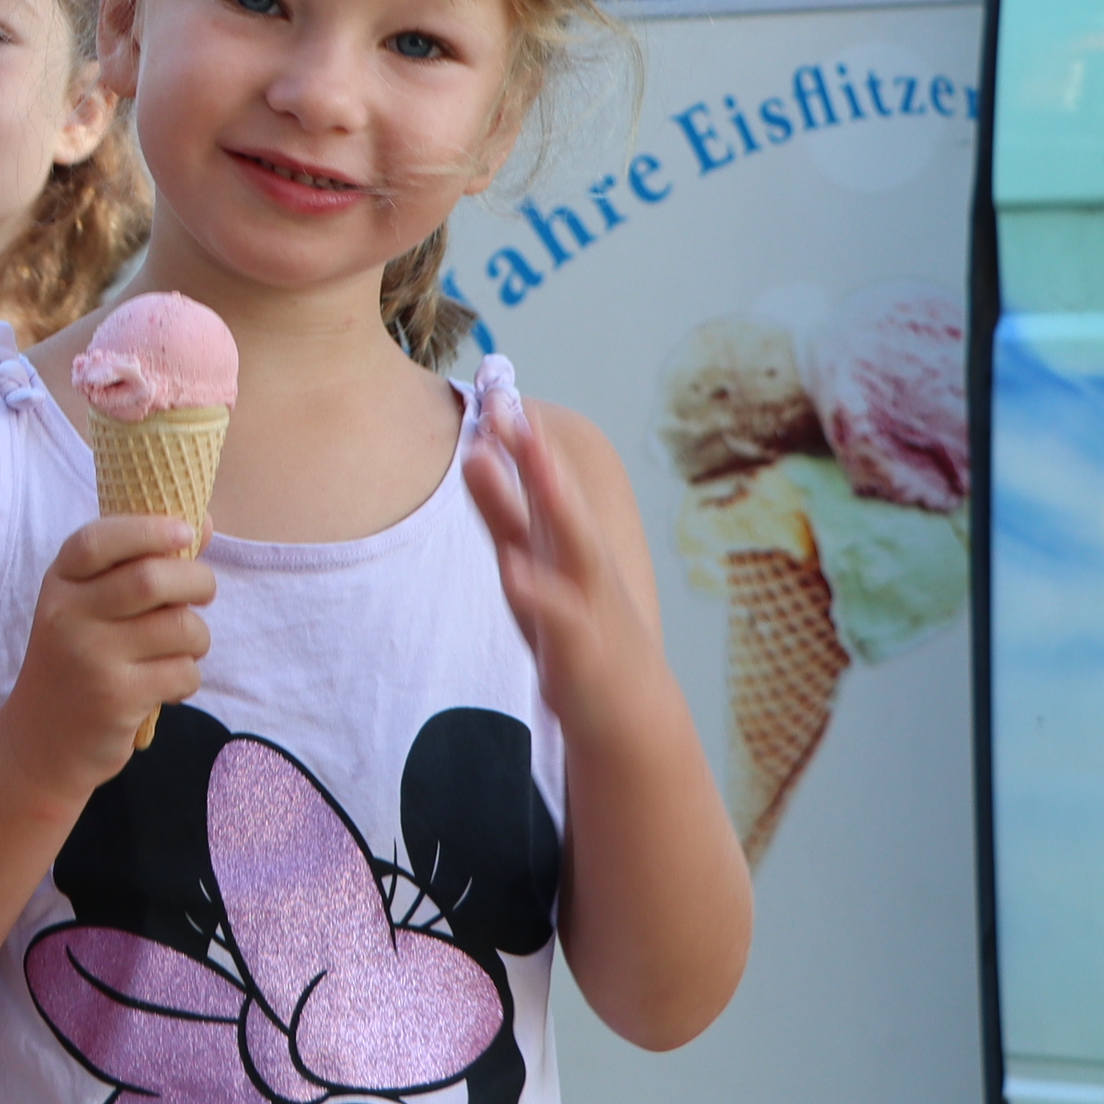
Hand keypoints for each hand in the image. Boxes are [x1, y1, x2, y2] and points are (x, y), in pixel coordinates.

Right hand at [0, 513, 211, 799]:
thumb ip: (139, 563)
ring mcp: (90, 659)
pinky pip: (183, 672)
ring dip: (198, 636)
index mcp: (59, 585)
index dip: (147, 529)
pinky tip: (168, 685)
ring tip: (184, 647)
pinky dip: (188, 676)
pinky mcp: (116, 699)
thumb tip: (205, 523)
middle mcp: (68, 617)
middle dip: (197, 581)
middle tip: (204, 591)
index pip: (98, 541)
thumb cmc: (78, 661)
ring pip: (178, 627)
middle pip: (151, 579)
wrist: (41, 742)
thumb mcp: (88, 608)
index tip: (185, 531)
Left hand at [462, 390, 665, 725]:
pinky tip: (513, 568)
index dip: (517, 440)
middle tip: (510, 406)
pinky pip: (560, 617)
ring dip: (551, 502)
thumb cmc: (574, 629)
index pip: (537, 482)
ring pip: (572, 546)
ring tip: (527, 462)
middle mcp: (578, 563)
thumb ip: (503, 510)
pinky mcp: (583, 649)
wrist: (627, 713)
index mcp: (562, 542)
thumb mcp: (531, 563)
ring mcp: (587, 603)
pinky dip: (538, 591)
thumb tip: (475, 451)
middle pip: (557, 501)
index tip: (494, 390)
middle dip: (536, 455)